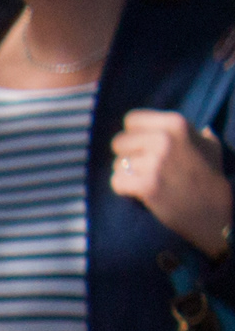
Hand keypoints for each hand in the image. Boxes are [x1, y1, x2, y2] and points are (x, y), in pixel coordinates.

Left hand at [117, 109, 234, 258]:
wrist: (214, 210)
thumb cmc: (210, 177)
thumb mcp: (210, 148)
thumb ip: (198, 135)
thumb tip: (203, 129)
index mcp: (176, 123)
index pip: (131, 120)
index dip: (133, 135)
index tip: (143, 148)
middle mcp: (163, 138)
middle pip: (119, 142)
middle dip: (126, 156)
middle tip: (143, 169)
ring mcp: (155, 162)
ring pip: (117, 163)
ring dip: (127, 174)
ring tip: (146, 181)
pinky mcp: (146, 185)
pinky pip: (116, 181)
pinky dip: (123, 189)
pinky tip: (140, 193)